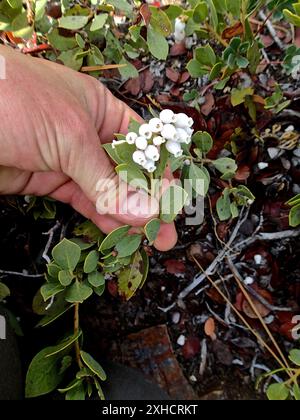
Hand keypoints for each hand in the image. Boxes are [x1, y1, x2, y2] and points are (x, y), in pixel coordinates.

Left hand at [0, 45, 176, 250]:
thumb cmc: (17, 102)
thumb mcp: (71, 136)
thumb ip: (108, 179)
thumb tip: (146, 210)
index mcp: (101, 110)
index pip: (141, 145)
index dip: (160, 173)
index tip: (174, 201)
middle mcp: (89, 135)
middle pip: (127, 172)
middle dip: (149, 201)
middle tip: (167, 230)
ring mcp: (69, 160)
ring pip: (107, 192)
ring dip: (129, 216)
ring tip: (153, 239)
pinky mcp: (50, 181)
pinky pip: (84, 202)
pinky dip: (102, 217)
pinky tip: (121, 231)